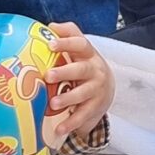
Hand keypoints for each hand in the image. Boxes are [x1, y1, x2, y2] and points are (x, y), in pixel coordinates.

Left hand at [44, 22, 112, 148]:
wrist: (106, 90)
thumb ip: (68, 35)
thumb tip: (50, 26)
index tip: (50, 45)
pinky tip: (59, 128)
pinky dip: (71, 122)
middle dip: (65, 72)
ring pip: (84, 93)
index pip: (80, 43)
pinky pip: (84, 115)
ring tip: (53, 103)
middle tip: (48, 75)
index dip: (66, 42)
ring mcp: (96, 89)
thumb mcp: (79, 51)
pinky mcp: (95, 107)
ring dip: (68, 98)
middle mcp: (95, 70)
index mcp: (88, 54)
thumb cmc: (84, 66)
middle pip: (82, 69)